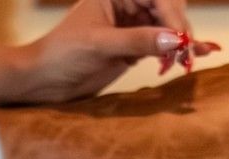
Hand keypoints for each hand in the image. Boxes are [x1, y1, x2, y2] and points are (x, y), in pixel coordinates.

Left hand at [0, 0, 218, 106]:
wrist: (42, 80)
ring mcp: (131, 25)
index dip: (173, 17)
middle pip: (168, 10)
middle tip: (187, 56)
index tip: (181, 40)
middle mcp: (127, 3)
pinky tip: (185, 62)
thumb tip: (175, 41)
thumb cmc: (61, 54)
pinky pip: (160, 46)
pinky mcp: (132, 47)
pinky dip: (173, 55)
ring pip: (168, 28)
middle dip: (180, 30)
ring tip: (185, 64)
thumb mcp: (100, 46)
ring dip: (180, 44)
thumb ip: (137, 41)